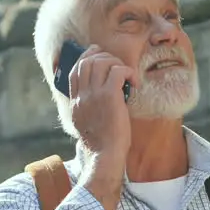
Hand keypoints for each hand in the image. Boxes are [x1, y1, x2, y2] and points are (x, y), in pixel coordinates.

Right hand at [67, 44, 137, 160]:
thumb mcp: (86, 123)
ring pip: (102, 62)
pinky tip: (135, 83)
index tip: (99, 54)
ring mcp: (94, 94)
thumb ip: (88, 106)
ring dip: (117, 63)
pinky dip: (128, 72)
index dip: (87, 57)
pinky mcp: (109, 96)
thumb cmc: (102, 143)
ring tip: (127, 75)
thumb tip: (99, 94)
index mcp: (75, 101)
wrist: (104, 155)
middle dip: (104, 56)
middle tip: (118, 65)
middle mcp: (82, 95)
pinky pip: (118, 71)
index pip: (75, 70)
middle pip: (87, 61)